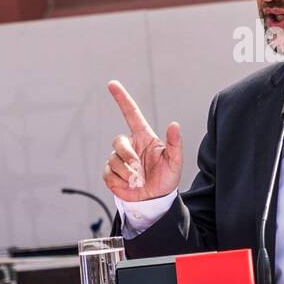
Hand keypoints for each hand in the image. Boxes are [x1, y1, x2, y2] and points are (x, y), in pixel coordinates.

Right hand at [102, 81, 182, 203]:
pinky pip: (108, 173)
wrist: (155, 199)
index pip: (131, 114)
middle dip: (127, 156)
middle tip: (138, 169)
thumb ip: (175, 144)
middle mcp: (130, 146)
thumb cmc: (166, 178)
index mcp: (144, 137)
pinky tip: (130, 186)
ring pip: (113, 160)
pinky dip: (120, 182)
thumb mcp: (175, 162)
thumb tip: (175, 125)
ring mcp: (119, 159)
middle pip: (117, 141)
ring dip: (127, 174)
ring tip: (139, 181)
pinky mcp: (111, 174)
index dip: (122, 99)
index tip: (112, 84)